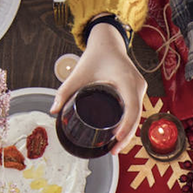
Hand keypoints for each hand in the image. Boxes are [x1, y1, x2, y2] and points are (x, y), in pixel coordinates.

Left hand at [50, 23, 145, 153]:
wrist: (108, 42)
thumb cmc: (95, 56)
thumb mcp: (78, 74)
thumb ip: (64, 91)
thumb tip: (52, 111)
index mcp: (126, 80)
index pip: (132, 108)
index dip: (126, 126)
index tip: (116, 139)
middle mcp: (138, 85)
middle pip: (136, 116)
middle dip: (126, 135)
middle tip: (113, 150)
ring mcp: (140, 88)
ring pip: (138, 114)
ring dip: (129, 131)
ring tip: (116, 147)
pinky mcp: (138, 90)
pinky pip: (137, 109)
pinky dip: (130, 123)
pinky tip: (122, 135)